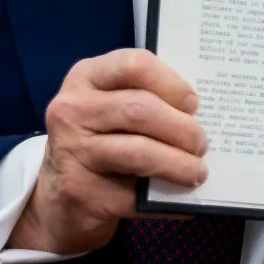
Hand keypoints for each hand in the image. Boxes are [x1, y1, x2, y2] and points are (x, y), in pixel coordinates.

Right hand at [5, 48, 210, 256]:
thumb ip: (146, 98)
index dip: (171, 83)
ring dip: (178, 164)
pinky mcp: (79, 191)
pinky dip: (166, 199)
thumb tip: (204, 113)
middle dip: (182, 128)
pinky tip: (182, 199)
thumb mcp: (113, 108)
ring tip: (197, 172)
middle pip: (141, 110)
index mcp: (87, 77)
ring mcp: (71, 151)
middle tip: (201, 143)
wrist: (59, 196)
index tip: (193, 103)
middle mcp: (72, 109)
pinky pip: (134, 195)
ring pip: (139, 152)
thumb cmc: (100, 140)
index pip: (134, 64)